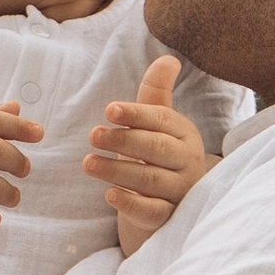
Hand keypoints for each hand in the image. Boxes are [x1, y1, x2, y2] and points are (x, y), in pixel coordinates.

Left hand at [84, 55, 210, 243]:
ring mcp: (180, 191)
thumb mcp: (159, 126)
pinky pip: (152, 211)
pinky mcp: (169, 217)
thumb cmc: (159, 158)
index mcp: (183, 134)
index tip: (109, 110)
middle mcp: (186, 161)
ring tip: (88, 163)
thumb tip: (168, 58)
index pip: (161, 120)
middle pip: (156, 148)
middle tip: (92, 136)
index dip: (135, 114)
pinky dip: (131, 203)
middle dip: (123, 140)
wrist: (174, 205)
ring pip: (150, 179)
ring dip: (117, 170)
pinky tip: (109, 195)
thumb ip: (157, 94)